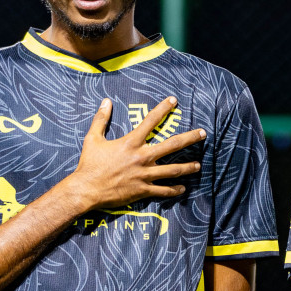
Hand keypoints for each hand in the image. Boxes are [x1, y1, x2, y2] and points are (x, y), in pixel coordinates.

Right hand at [64, 97, 204, 211]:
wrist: (86, 189)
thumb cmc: (89, 164)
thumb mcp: (93, 138)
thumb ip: (101, 119)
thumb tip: (106, 101)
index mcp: (131, 143)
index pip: (150, 121)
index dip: (163, 109)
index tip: (174, 101)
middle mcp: (142, 157)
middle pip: (172, 145)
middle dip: (189, 138)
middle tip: (203, 133)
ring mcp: (144, 174)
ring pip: (173, 170)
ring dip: (187, 167)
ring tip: (198, 166)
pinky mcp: (143, 190)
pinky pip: (163, 190)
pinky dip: (174, 190)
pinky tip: (183, 188)